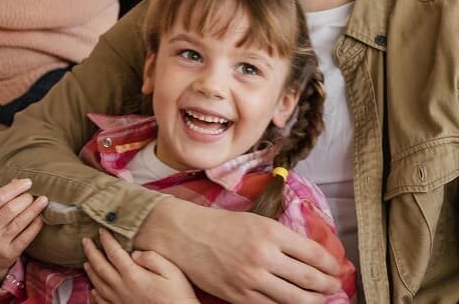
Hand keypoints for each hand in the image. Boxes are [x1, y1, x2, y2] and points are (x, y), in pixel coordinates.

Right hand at [0, 177, 48, 283]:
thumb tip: (18, 182)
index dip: (15, 188)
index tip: (28, 182)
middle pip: (11, 209)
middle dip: (26, 199)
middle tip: (33, 194)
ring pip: (20, 222)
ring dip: (34, 209)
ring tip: (43, 200)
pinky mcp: (10, 254)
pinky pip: (26, 237)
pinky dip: (35, 226)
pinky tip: (40, 218)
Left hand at [84, 229, 195, 303]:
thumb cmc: (178, 296)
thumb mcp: (171, 271)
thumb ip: (152, 258)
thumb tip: (135, 253)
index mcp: (133, 275)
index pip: (114, 252)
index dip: (106, 239)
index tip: (101, 230)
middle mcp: (122, 288)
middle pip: (100, 266)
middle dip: (91, 251)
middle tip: (85, 241)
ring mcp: (120, 301)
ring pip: (98, 283)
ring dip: (90, 270)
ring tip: (85, 261)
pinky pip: (103, 302)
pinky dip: (95, 294)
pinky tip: (94, 290)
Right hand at [136, 198, 339, 303]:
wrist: (181, 235)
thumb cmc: (219, 225)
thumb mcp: (255, 220)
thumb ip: (282, 238)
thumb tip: (311, 257)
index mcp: (269, 232)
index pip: (314, 254)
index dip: (331, 265)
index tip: (335, 268)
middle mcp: (263, 256)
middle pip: (311, 280)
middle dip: (328, 286)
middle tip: (333, 285)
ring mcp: (251, 279)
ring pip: (297, 300)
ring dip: (314, 301)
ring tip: (318, 298)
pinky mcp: (239, 296)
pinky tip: (293, 303)